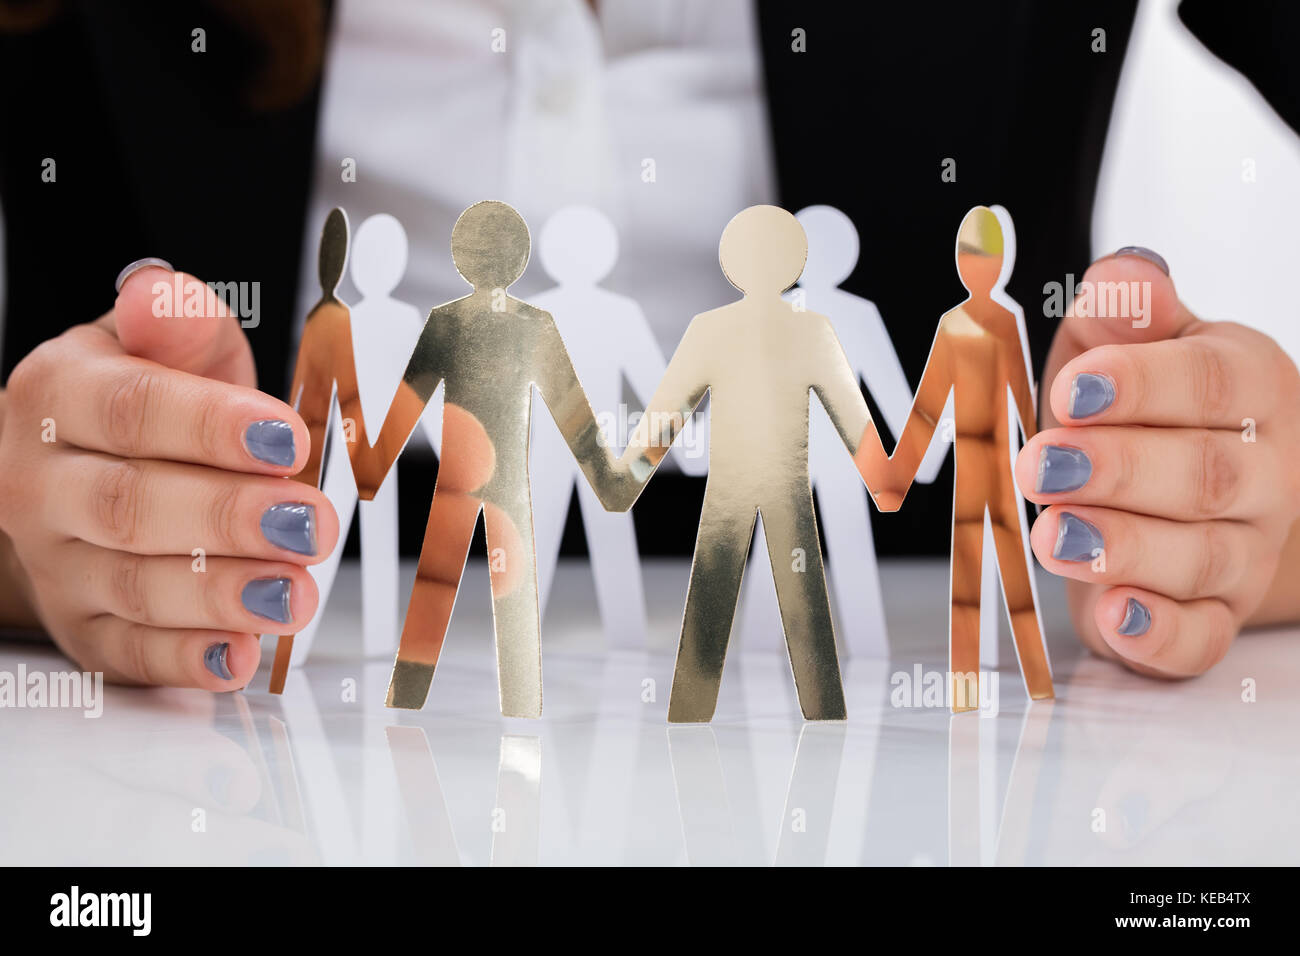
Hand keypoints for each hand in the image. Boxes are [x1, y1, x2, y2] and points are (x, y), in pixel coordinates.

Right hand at [0, 262, 338, 688]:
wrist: (91, 468)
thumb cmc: (148, 401)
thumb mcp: (168, 347)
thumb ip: (177, 324)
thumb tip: (160, 296)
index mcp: (57, 397)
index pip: (129, 410)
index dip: (210, 426)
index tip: (286, 439)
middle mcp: (40, 485)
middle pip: (129, 507)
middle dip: (228, 518)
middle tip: (309, 523)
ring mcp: (58, 563)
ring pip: (133, 587)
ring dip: (221, 595)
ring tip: (295, 591)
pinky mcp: (84, 629)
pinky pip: (130, 654)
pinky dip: (188, 660)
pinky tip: (240, 656)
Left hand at [1016, 249, 1299, 677]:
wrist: (1171, 485)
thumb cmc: (1137, 406)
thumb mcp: (1120, 343)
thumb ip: (1124, 312)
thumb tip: (1126, 275)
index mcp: (1248, 386)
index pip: (1210, 384)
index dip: (1140, 387)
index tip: (1070, 391)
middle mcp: (1263, 471)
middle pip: (1206, 475)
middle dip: (1118, 470)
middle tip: (1040, 465)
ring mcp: (1244, 550)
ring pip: (1201, 557)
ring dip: (1123, 547)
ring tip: (1054, 535)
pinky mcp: (1212, 616)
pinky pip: (1200, 638)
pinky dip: (1159, 633)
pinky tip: (1117, 617)